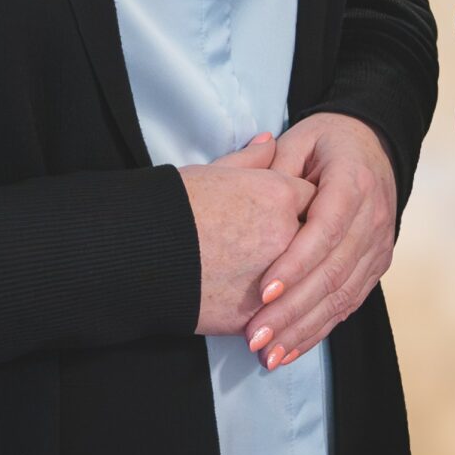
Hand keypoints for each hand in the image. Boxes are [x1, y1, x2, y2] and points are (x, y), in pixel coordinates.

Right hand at [178, 134, 314, 336]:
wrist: (138, 255)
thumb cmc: (173, 207)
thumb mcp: (215, 171)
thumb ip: (252, 159)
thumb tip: (270, 141)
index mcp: (278, 194)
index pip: (314, 198)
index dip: (303, 205)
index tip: (293, 212)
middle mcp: (286, 234)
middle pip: (316, 241)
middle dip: (306, 244)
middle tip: (290, 248)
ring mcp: (276, 277)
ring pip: (303, 282)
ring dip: (295, 282)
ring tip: (275, 283)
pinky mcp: (259, 313)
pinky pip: (282, 312)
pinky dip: (277, 311)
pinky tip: (268, 309)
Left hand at [242, 112, 396, 369]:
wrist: (374, 145)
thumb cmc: (328, 142)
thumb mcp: (300, 138)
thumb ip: (274, 165)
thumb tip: (249, 192)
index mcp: (354, 182)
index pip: (325, 230)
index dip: (295, 264)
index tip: (263, 291)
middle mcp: (373, 218)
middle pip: (334, 272)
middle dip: (294, 309)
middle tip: (255, 335)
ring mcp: (379, 245)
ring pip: (343, 295)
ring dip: (304, 329)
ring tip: (268, 353)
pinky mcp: (377, 265)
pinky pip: (350, 303)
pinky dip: (319, 330)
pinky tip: (290, 350)